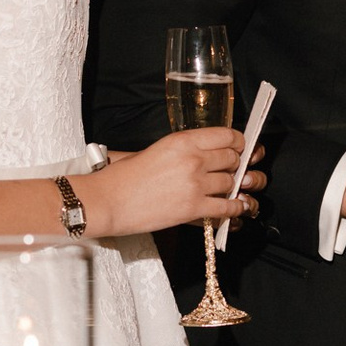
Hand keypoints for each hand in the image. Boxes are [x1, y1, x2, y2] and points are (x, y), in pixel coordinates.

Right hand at [86, 134, 263, 238]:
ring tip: (225, 191)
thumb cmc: (123, 176)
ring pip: (231, 183)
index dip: (237, 143)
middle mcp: (193, 159)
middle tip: (227, 172)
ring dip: (230, 188)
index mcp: (183, 140)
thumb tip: (206, 155)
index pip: (227, 136)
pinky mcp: (193, 208)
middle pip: (233, 159)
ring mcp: (195, 184)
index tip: (237, 149)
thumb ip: (183, 150)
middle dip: (234, 166)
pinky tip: (234, 208)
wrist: (108, 200)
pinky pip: (227, 208)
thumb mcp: (156, 150)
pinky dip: (234, 209)